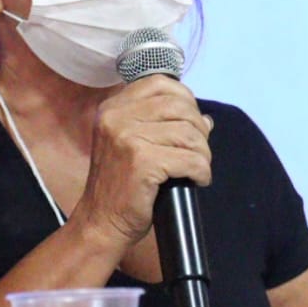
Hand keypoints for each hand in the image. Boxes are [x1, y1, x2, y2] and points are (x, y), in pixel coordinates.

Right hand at [74, 75, 213, 248]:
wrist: (101, 222)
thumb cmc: (122, 186)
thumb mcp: (134, 145)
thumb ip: (163, 125)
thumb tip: (205, 119)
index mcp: (113, 108)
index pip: (161, 83)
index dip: (185, 100)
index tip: (191, 123)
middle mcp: (116, 117)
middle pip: (180, 107)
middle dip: (198, 130)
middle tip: (197, 152)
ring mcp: (127, 138)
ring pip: (189, 133)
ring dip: (202, 154)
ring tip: (196, 169)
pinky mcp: (142, 161)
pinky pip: (190, 159)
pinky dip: (201, 171)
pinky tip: (196, 180)